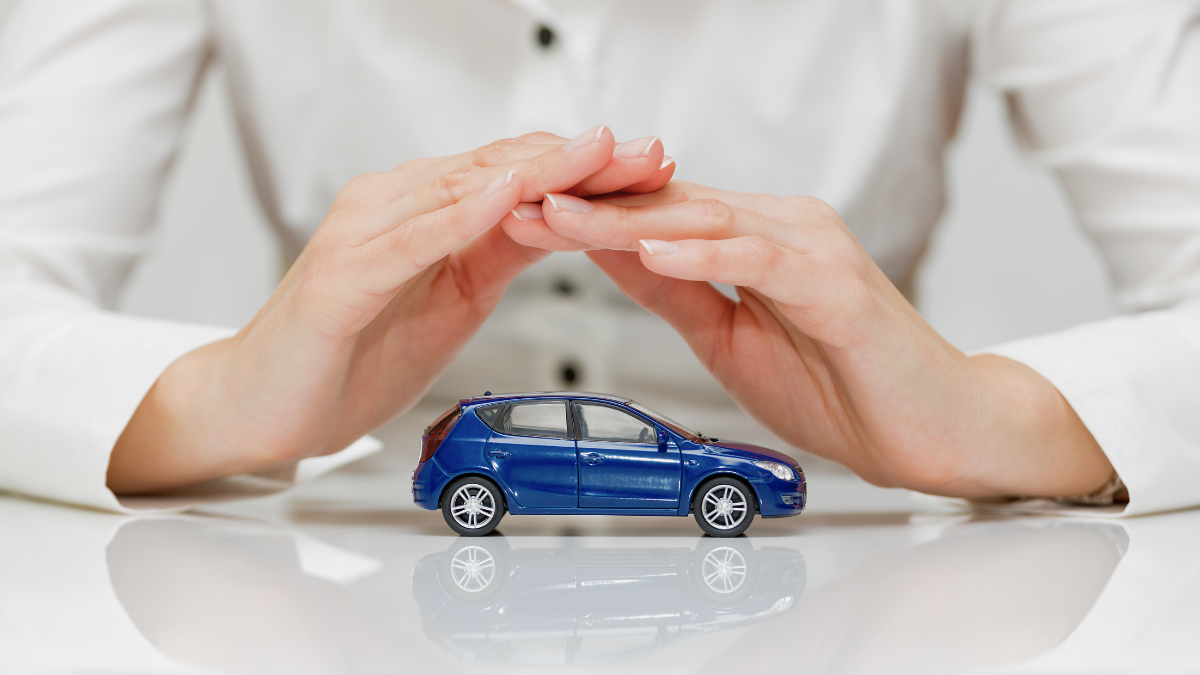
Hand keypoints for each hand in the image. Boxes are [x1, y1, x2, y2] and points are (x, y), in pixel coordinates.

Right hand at [107, 127, 672, 493]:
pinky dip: (459, 217)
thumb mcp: (452, 300)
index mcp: (426, 211)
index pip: (518, 173)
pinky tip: (503, 199)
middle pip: (503, 168)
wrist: (261, 404)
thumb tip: (559, 222)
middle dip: (583, 160)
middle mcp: (395, 205)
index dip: (588, 166)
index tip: (653, 165)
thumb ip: (496, 252)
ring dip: (538, 172)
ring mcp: (365, 234)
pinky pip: (410, 239)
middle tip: (650, 152)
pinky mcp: (340, 276)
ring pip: (463, 191)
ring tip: (598, 154)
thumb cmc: (350, 353)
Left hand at [533, 182, 1112, 498]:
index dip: (589, 215)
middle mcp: (783, 230)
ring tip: (562, 216)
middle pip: (671, 206)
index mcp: (755, 241)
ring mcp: (813, 250)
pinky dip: (705, 252)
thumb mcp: (729, 340)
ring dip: (626, 220)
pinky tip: (655, 249)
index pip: (659, 215)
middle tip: (519, 199)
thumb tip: (613, 255)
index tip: (524, 215)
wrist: (934, 433)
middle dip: (589, 206)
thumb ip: (677, 292)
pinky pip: (760, 260)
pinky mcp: (837, 285)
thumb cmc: (846, 389)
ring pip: (705, 220)